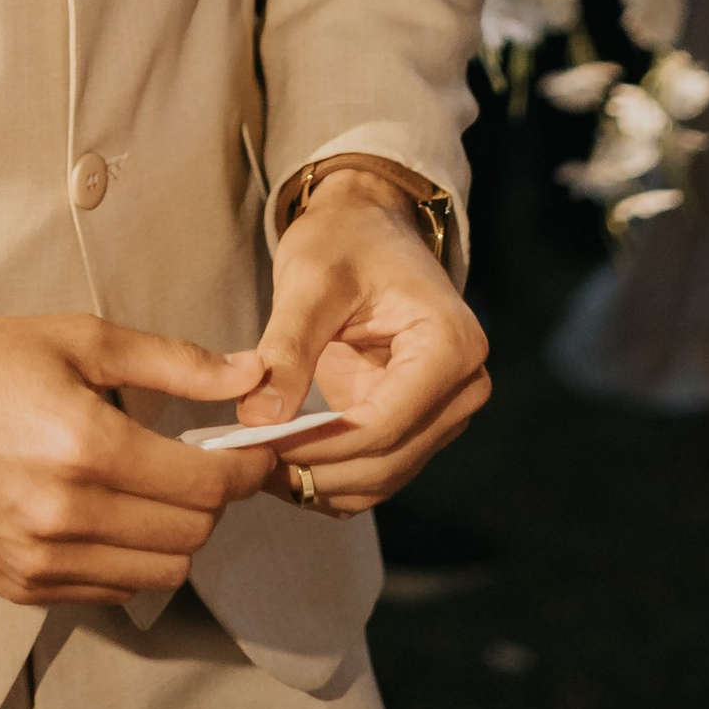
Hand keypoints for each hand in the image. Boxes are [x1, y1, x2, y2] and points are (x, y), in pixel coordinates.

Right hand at [0, 313, 276, 605]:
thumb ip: (173, 363)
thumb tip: (252, 373)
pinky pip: (111, 593)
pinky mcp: (22, 588)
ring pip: (159, 574)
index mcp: (88, 447)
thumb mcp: (78, 340)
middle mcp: (69, 517)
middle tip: (201, 462)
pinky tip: (112, 517)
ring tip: (156, 491)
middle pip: (192, 535)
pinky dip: (130, 561)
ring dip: (176, 535)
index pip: (208, 484)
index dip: (246, 467)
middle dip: (213, 499)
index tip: (255, 450)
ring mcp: (43, 562)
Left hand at [236, 178, 488, 515]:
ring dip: (319, 481)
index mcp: (451, 345)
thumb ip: (288, 349)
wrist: (366, 226)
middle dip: (315, 468)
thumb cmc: (344, 240)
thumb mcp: (310, 281)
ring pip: (381, 477)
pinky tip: (282, 461)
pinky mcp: (417, 423)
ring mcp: (444, 411)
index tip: (258, 444)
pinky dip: (329, 475)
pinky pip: (375, 469)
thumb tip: (257, 418)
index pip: (384, 423)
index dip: (320, 445)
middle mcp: (463, 386)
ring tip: (256, 463)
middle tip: (245, 461)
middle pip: (386, 461)